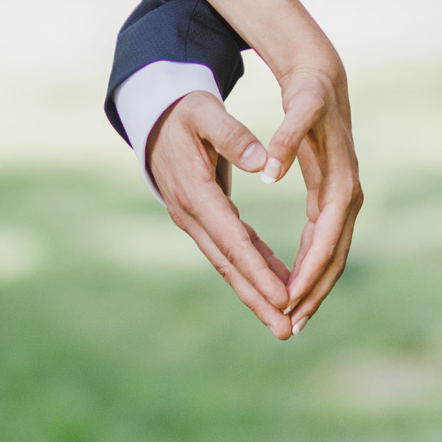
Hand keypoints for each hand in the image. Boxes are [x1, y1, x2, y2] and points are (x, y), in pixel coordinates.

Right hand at [147, 92, 302, 337]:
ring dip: (256, 294)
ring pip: (229, 263)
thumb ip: (233, 135)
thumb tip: (263, 162)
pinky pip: (231, 250)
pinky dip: (254, 269)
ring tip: (284, 324)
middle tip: (287, 331)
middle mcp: (191, 214)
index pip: (231, 238)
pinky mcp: (203, 219)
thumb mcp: (205, 112)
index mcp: (195, 192)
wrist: (155, 116)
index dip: (257, 269)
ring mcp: (194, 220)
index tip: (283, 296)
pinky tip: (277, 286)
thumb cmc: (184, 111)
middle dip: (258, 299)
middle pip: (229, 264)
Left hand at [260, 50, 361, 335]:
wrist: (325, 80)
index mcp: (340, 183)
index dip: (308, 272)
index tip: (289, 300)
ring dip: (314, 287)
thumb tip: (268, 171)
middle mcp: (348, 196)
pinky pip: (324, 242)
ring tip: (292, 318)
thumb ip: (286, 139)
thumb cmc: (310, 95)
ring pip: (331, 254)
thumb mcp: (299, 109)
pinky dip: (310, 266)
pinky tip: (294, 286)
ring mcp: (343, 200)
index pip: (325, 239)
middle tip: (290, 325)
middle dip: (314, 292)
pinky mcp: (333, 199)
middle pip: (334, 256)